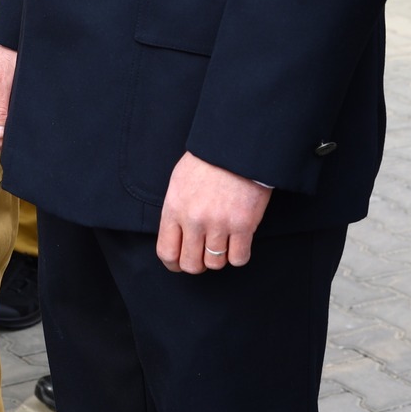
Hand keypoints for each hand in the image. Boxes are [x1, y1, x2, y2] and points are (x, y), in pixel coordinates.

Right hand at [0, 40, 16, 150]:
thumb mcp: (4, 83)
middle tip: (18, 135)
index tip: (9, 140)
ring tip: (21, 124)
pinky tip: (20, 115)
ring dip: (6, 125)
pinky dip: (9, 116)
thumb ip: (0, 110)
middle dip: (0, 135)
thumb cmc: (4, 55)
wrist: (8, 35)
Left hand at [156, 152, 271, 272]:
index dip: (174, 264)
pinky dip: (239, 255)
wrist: (236, 146)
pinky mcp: (243, 225)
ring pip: (215, 263)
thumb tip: (177, 237)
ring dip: (219, 257)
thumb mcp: (179, 182)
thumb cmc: (207, 161)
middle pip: (191, 264)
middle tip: (204, 255)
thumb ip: (175, 211)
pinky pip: (239, 258)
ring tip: (222, 242)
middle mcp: (194, 220)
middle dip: (197, 264)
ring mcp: (219, 224)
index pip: (166, 252)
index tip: (180, 263)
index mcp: (174, 208)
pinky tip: (239, 242)